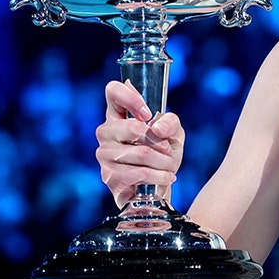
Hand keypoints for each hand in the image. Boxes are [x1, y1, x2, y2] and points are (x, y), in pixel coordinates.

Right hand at [94, 80, 183, 206]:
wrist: (159, 186)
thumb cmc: (162, 154)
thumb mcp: (174, 134)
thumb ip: (171, 122)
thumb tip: (157, 128)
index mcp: (117, 114)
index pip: (113, 91)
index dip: (131, 97)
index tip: (148, 115)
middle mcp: (106, 131)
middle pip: (132, 127)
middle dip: (160, 141)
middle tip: (168, 150)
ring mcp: (104, 154)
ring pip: (141, 153)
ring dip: (163, 161)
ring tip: (169, 166)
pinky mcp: (109, 176)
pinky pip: (140, 172)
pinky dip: (159, 175)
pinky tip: (166, 177)